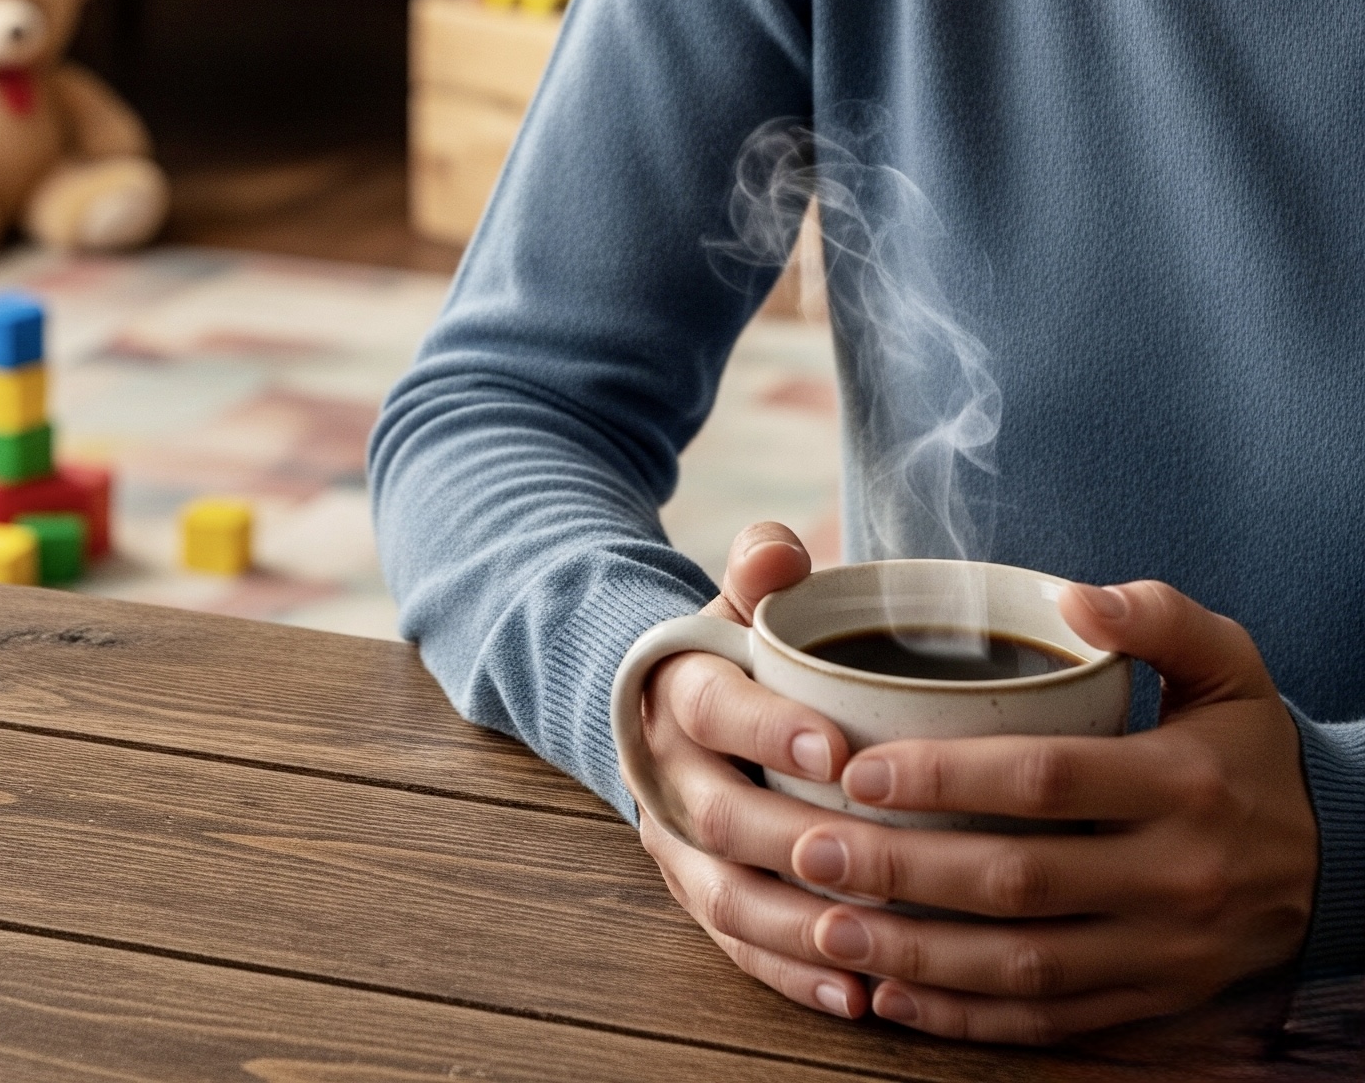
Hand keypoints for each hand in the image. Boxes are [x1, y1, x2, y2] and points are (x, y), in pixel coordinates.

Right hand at [635, 521, 872, 1019]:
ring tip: (874, 946)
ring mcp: (676, 843)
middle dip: (797, 843)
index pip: (711, 704)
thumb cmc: (740, 653)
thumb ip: (760, 568)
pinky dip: (792, 975)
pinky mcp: (698, 897)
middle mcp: (665, 771)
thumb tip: (779, 550)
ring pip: (725, 894)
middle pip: (719, 814)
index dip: (769, 726)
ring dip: (799, 926)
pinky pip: (737, 946)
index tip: (838, 749)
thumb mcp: (743, 603)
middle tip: (880, 861)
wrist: (676, 710)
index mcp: (675, 687)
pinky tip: (856, 995)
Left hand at [779, 579, 1317, 1042]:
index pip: (1047, 781)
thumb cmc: (1245, 740)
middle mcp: (1174, 876)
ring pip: (1025, 966)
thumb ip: (1154, 615)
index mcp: (1182, 783)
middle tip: (810, 850)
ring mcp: (1164, 951)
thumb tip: (1070, 597)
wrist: (1339, 856)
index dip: (947, 777)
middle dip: (903, 871)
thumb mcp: (1227, 660)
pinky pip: (1052, 1021)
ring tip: (826, 928)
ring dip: (917, 955)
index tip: (858, 769)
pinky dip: (969, 1016)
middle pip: (1018, 882)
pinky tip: (893, 994)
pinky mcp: (1153, 1000)